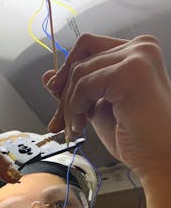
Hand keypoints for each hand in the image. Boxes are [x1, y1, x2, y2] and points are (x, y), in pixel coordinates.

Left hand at [43, 34, 170, 180]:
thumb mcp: (99, 109)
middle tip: (59, 122)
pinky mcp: (130, 73)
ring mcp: (137, 57)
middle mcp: (140, 48)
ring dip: (70, 105)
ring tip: (75, 128)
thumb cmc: (138, 139)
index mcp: (137, 53)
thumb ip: (78, 90)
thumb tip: (48, 77)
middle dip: (64, 94)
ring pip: (79, 72)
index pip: (88, 48)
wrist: (160, 159)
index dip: (68, 72)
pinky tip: (81, 126)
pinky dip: (75, 107)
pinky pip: (84, 84)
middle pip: (81, 59)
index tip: (57, 97)